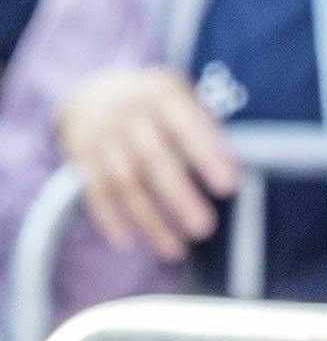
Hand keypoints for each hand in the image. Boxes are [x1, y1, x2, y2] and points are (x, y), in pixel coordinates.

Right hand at [55, 65, 236, 262]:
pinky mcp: (81, 159)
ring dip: (149, 220)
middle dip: (179, 197)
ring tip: (174, 250)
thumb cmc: (154, 100)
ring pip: (125, 184)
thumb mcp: (179, 95)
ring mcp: (100, 137)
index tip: (229, 187)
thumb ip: (204, 124)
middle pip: (153, 160)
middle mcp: (127, 115)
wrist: (90, 90)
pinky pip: (94, 192)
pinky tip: (129, 243)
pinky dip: (110, 219)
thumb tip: (231, 164)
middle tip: (204, 228)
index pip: (186, 127)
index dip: (207, 156)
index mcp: (160, 94)